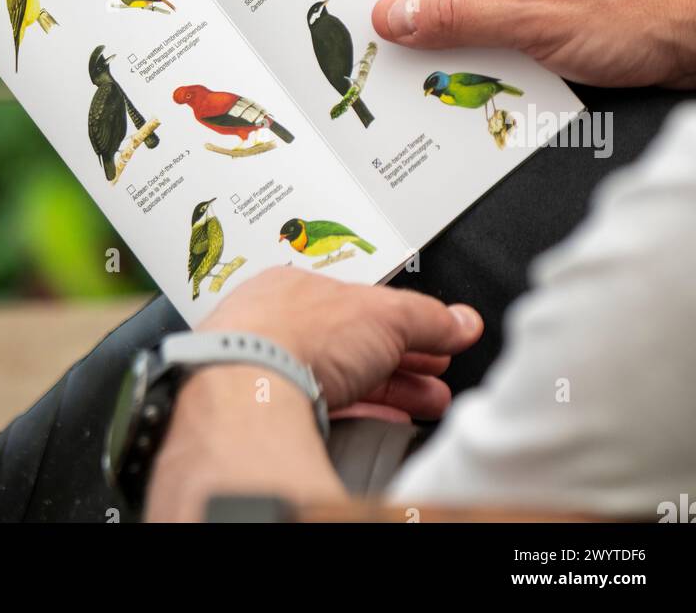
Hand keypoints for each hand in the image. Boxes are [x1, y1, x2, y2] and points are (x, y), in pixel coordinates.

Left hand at [199, 266, 482, 416]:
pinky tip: (382, 423)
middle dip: (403, 363)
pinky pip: (323, 410)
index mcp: (299, 286)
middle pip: (353, 343)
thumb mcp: (384, 313)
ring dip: (388, 391)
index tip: (433, 343)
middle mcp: (279, 323)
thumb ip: (427, 317)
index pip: (362, 305)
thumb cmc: (295, 333)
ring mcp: (270, 367)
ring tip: (424, 404)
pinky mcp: (270, 408)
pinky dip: (360, 415)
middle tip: (436, 379)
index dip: (405, 324)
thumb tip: (460, 319)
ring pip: (338, 377)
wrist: (248, 385)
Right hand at [373, 0, 695, 88]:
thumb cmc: (637, 9)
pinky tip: (490, 89)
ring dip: (465, 47)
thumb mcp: (535, 17)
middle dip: (426, 20)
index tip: (358, 5)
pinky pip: (512, 32)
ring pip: (480, 12)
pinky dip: (499, 58)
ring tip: (441, 83)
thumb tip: (389, 13)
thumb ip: (460, 15)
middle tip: (392, 57)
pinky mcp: (566, 13)